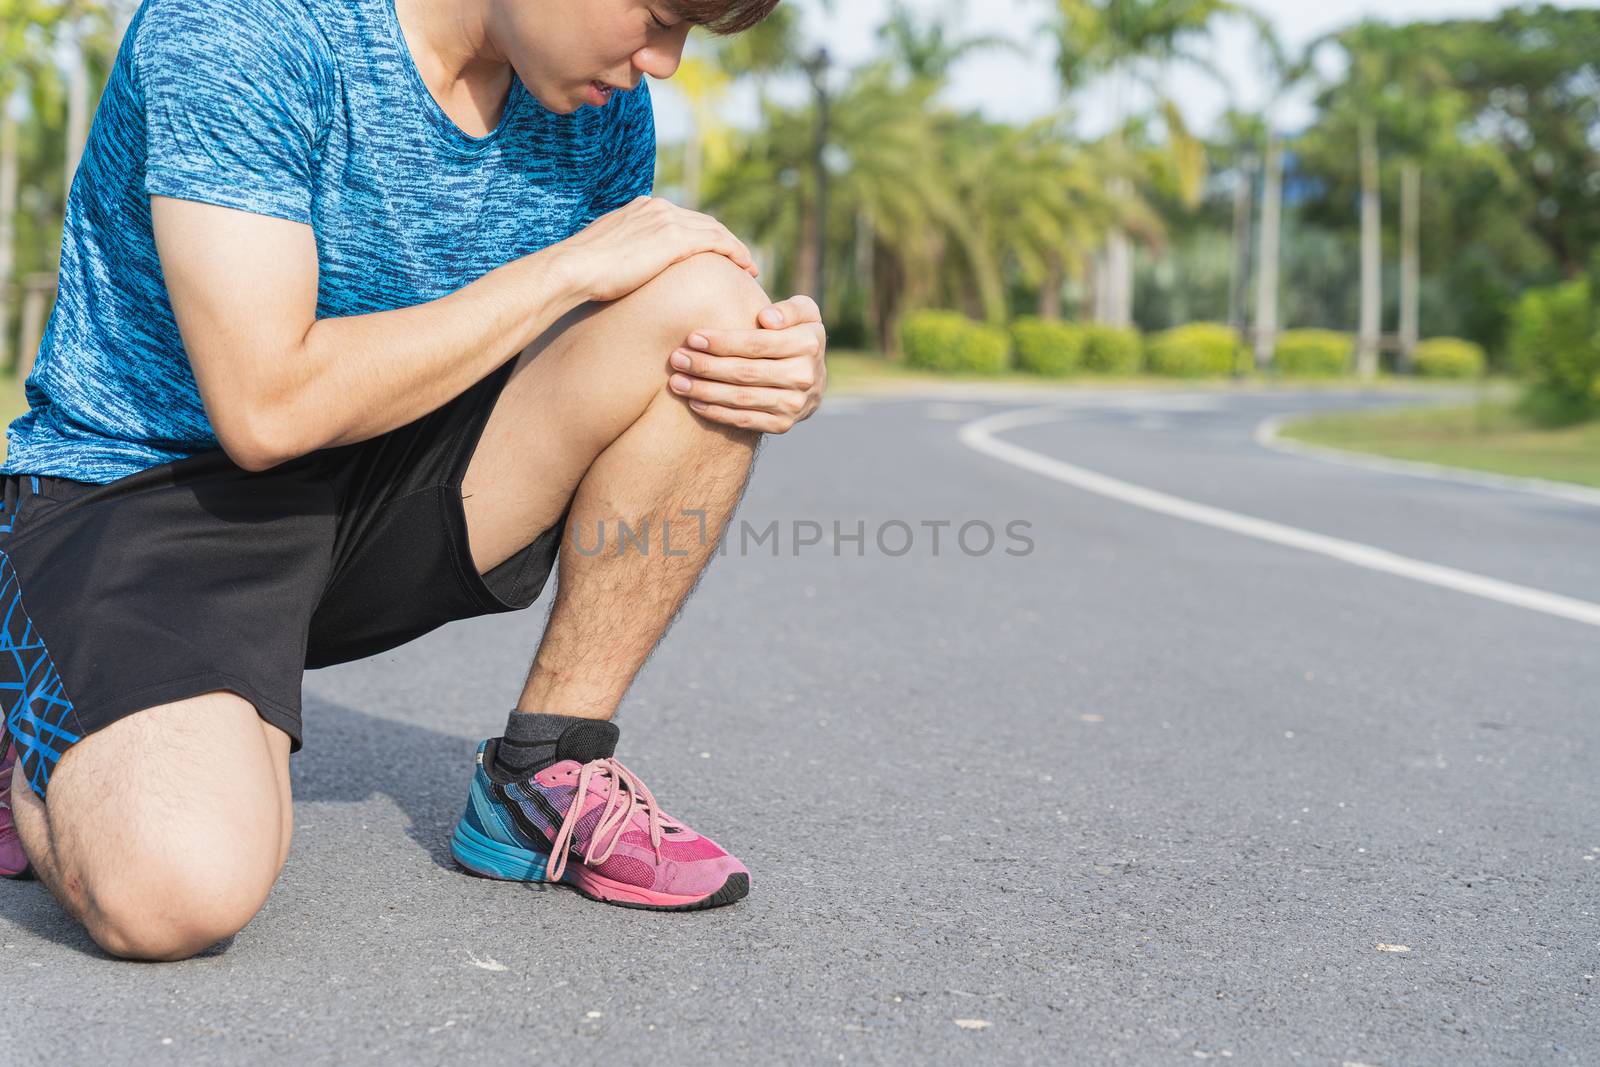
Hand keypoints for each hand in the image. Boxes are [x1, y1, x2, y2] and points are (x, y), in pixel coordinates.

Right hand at [555, 196, 758, 303]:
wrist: (573, 268)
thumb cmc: (581, 272)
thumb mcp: (605, 254)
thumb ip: (623, 254)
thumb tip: (623, 271)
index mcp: (641, 208)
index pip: (681, 219)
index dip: (701, 234)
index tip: (714, 252)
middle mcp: (657, 207)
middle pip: (702, 221)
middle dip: (723, 239)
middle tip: (739, 260)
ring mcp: (667, 220)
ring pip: (715, 229)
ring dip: (734, 248)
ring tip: (748, 266)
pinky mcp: (675, 238)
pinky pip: (719, 242)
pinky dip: (736, 253)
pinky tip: (747, 268)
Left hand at [666, 294, 827, 433]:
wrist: (814, 376)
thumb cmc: (796, 333)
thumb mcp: (803, 311)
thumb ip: (788, 309)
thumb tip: (765, 318)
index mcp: (808, 344)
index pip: (757, 344)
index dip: (723, 342)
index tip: (692, 338)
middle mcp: (804, 377)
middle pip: (745, 373)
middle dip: (706, 366)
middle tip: (676, 359)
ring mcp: (794, 405)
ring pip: (741, 399)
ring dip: (705, 391)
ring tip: (676, 382)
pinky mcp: (783, 425)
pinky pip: (745, 421)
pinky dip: (717, 413)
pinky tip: (693, 402)